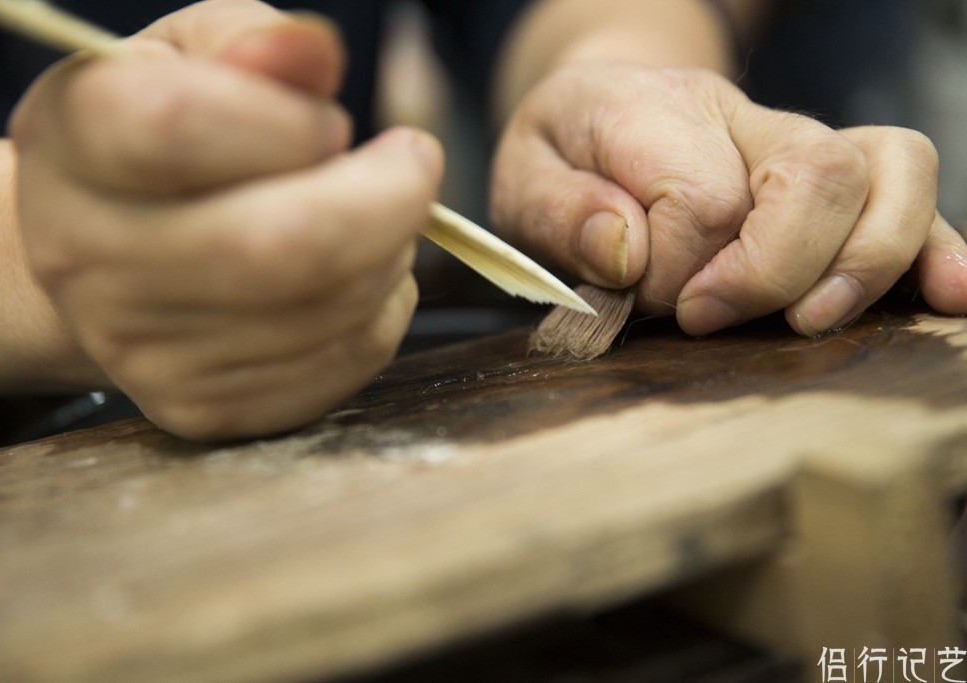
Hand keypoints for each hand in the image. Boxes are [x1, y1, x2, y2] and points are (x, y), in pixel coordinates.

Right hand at [10, 0, 442, 439]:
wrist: (109, 255)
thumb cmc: (167, 139)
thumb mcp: (196, 57)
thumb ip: (255, 42)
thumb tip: (314, 53)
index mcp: (74, 142)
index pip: (180, 127)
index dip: (292, 121)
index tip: (335, 121)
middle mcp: (87, 259)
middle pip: (283, 246)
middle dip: (390, 198)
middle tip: (411, 163)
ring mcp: (142, 350)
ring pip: (330, 309)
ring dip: (392, 251)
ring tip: (375, 216)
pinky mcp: (202, 407)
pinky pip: (344, 361)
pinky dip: (382, 309)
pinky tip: (357, 275)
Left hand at [491, 63, 966, 335]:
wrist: (600, 110)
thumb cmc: (563, 155)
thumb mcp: (522, 181)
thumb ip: (561, 214)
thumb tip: (628, 254)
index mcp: (653, 111)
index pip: (701, 196)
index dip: (678, 267)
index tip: (642, 295)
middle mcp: (741, 119)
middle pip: (814, 175)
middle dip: (771, 270)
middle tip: (706, 318)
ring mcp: (797, 143)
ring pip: (886, 170)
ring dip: (864, 261)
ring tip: (811, 321)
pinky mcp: (834, 175)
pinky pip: (907, 189)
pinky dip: (934, 248)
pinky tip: (947, 296)